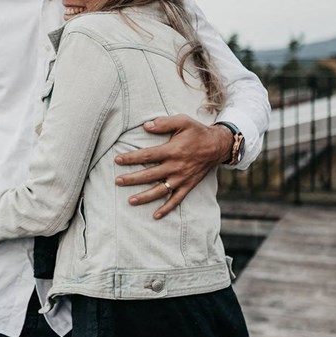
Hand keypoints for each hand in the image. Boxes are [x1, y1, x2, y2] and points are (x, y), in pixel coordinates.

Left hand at [114, 115, 229, 218]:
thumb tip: (145, 125)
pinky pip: (177, 200)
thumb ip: (164, 123)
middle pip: (150, 175)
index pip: (147, 155)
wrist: (218, 145)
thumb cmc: (197, 132)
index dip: (131, 158)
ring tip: (130, 201)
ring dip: (145, 197)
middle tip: (117, 181)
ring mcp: (182, 178)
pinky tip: (156, 215)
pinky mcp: (188, 185)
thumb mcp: (182, 121)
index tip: (117, 160)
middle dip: (132, 179)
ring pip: (161, 190)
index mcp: (172, 150)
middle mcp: (176, 166)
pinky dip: (167, 208)